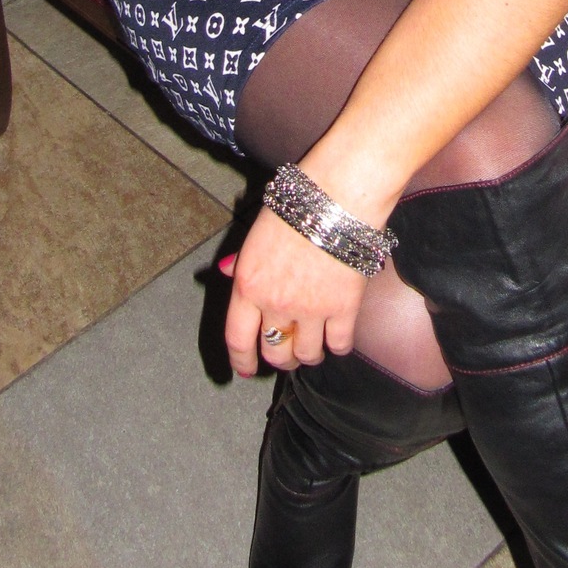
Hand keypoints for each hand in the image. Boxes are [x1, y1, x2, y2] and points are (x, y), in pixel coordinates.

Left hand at [223, 207, 366, 375]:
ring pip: (307, 355)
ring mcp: (311, 310)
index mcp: (249, 285)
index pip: (238, 337)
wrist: (337, 197)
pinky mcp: (344, 309)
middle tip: (287, 354)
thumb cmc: (295, 207)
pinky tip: (338, 338)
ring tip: (315, 345)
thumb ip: (242, 261)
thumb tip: (224, 272)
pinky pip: (340, 344)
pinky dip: (339, 345)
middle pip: (275, 352)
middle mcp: (276, 304)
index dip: (241, 359)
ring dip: (310, 354)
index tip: (245, 371)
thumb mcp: (257, 234)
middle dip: (280, 358)